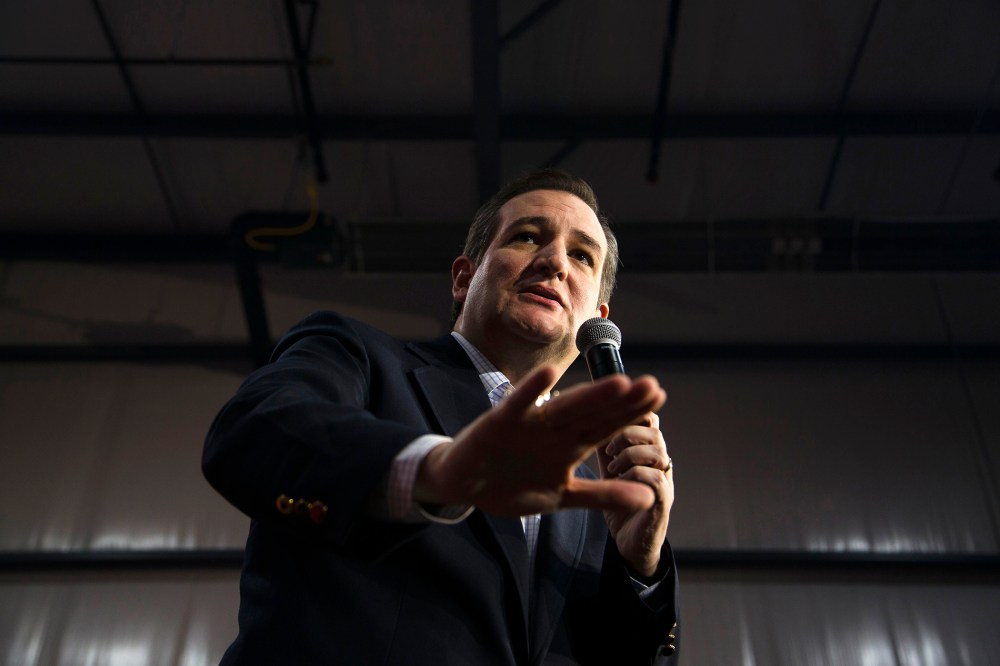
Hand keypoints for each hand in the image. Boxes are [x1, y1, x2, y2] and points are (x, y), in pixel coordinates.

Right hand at [415, 365, 666, 516]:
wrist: (463, 485)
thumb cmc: (514, 484)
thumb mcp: (564, 496)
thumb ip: (604, 495)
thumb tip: (650, 498)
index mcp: (569, 445)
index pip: (606, 425)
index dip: (632, 412)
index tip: (659, 396)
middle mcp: (554, 429)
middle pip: (592, 413)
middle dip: (622, 401)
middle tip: (652, 385)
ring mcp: (528, 424)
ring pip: (564, 407)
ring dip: (589, 395)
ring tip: (617, 382)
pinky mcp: (500, 423)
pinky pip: (517, 405)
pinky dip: (531, 390)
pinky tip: (549, 375)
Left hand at [597, 411, 672, 577]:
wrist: (631, 543)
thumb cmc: (620, 503)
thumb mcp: (609, 469)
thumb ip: (606, 447)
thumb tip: (589, 417)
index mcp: (647, 450)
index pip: (648, 418)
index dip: (631, 411)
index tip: (607, 417)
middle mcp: (660, 462)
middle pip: (654, 431)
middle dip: (628, 434)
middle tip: (608, 448)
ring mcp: (665, 480)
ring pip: (656, 452)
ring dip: (630, 455)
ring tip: (612, 468)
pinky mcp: (663, 501)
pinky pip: (655, 478)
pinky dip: (634, 475)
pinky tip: (619, 481)